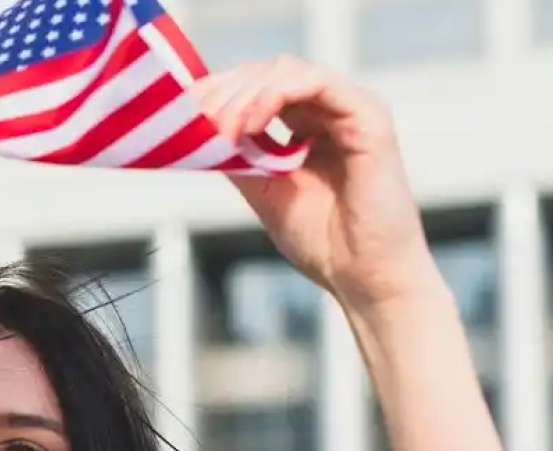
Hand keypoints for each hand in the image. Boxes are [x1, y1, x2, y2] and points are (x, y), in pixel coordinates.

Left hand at [196, 57, 437, 311]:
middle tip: (197, 120)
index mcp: (308, 124)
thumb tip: (197, 132)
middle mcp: (330, 110)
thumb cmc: (322, 241)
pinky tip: (252, 124)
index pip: (258, 85)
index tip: (183, 112)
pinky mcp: (369, 118)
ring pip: (287, 71)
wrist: (364, 277)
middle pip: (267, 72)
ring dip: (244, 94)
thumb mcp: (263, 192)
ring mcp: (351, 110)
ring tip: (224, 129)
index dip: (218, 92)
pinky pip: (318, 83)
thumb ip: (238, 159)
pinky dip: (277, 95)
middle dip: (224, 92)